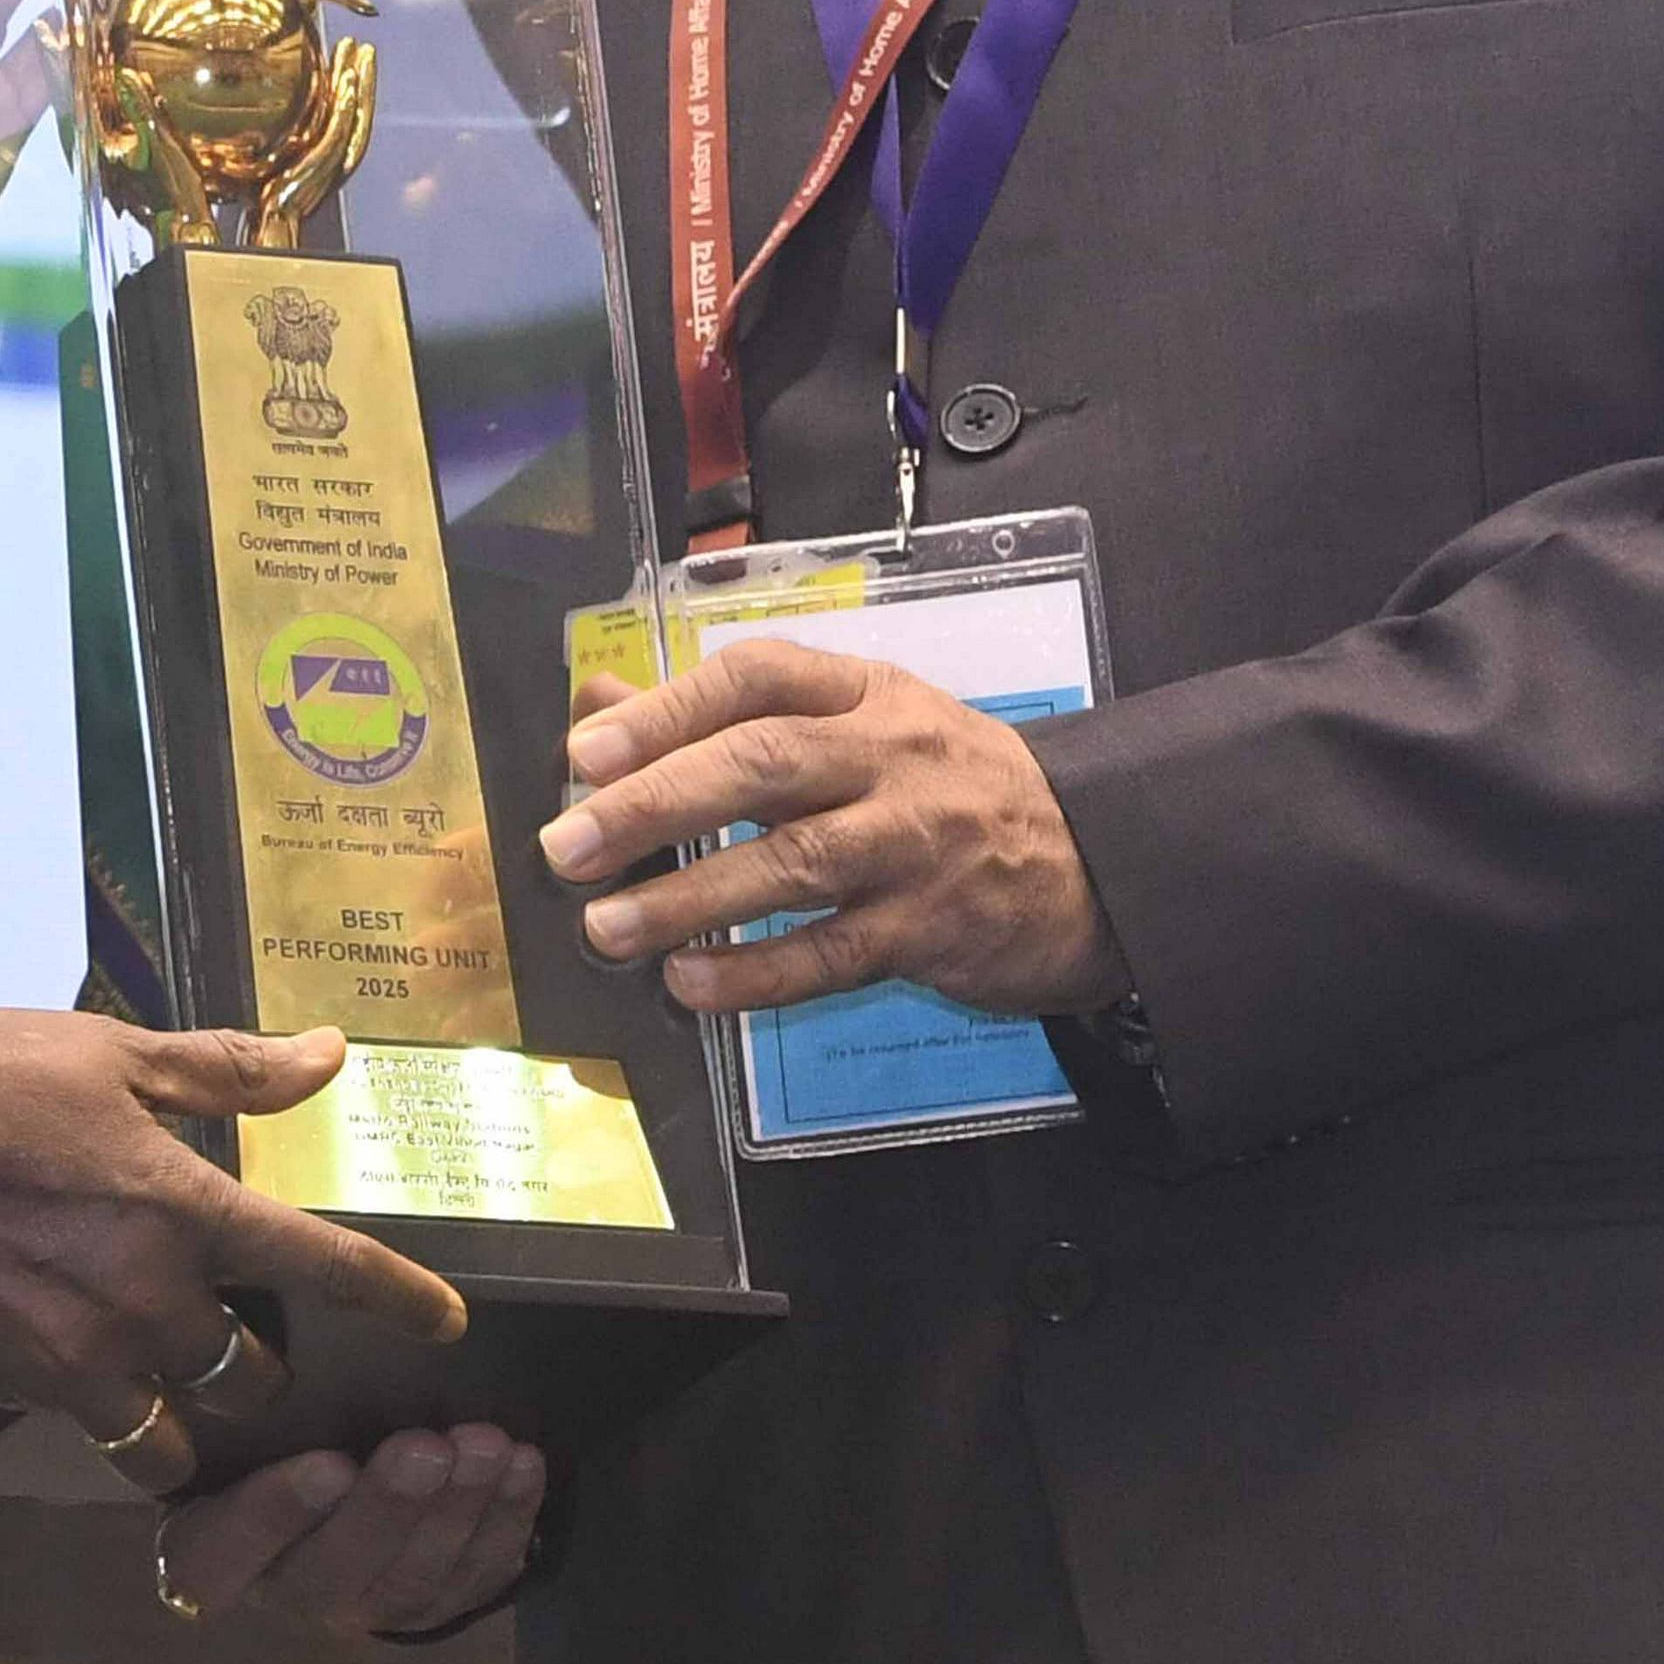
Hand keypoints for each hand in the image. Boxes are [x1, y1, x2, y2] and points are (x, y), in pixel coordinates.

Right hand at [0, 1014, 466, 1490]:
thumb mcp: (112, 1052)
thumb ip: (230, 1069)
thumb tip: (327, 1055)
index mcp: (184, 1206)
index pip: (324, 1266)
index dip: (399, 1299)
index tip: (447, 1323)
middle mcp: (150, 1298)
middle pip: (252, 1374)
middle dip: (253, 1359)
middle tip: (224, 1321)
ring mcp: (86, 1356)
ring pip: (179, 1432)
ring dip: (186, 1408)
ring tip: (164, 1372)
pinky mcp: (23, 1386)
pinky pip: (100, 1432)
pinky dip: (111, 1413)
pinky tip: (86, 1363)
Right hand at [158, 1428, 547, 1637]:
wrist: (327, 1474)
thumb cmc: (269, 1424)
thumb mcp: (239, 1403)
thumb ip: (251, 1389)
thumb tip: (293, 1315)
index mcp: (213, 1540)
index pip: (220, 1554)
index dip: (272, 1517)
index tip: (327, 1462)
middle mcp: (285, 1586)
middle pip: (331, 1572)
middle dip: (389, 1507)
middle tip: (426, 1446)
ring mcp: (360, 1605)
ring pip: (409, 1581)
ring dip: (456, 1512)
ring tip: (485, 1446)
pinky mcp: (425, 1608)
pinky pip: (470, 1581)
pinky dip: (504, 1525)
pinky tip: (522, 1469)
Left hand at [536, 642, 1128, 1019]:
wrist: (1095, 864)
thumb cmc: (947, 786)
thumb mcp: (857, 722)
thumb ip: (724, 716)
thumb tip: (598, 701)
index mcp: (865, 694)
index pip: (757, 678)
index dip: (667, 709)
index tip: (586, 749)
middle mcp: (889, 758)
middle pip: (763, 765)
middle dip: (654, 803)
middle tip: (567, 845)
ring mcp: (913, 845)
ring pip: (791, 864)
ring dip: (689, 898)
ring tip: (607, 927)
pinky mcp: (930, 930)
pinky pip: (831, 955)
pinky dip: (755, 973)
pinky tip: (690, 985)